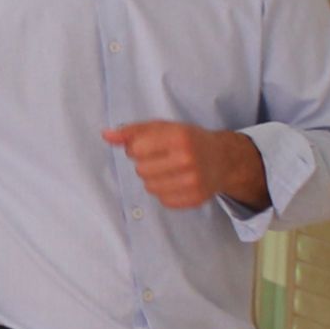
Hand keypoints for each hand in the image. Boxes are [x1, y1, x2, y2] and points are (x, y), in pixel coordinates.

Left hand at [103, 121, 266, 211]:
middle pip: (141, 170)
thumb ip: (133, 130)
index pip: (136, 149)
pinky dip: (165, 192)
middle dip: (145, 164)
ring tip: (169, 170)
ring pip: (149, 187)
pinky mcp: (195, 199)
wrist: (223, 159)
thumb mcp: (163, 127)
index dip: (136, 148)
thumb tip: (106, 135)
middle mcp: (188, 159)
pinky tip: (177, 181)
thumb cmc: (188, 140)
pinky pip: (163, 200)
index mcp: (179, 136)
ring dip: (153, 179)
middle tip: (162, 158)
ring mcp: (193, 181)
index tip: (148, 146)